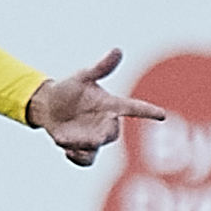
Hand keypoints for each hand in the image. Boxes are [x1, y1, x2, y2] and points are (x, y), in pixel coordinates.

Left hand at [26, 49, 167, 166]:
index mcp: (110, 105)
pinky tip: (67, 149)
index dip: (148, 111)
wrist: (49, 105)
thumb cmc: (69, 88)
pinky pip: (86, 160)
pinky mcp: (82, 148)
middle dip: (105, 135)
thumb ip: (101, 67)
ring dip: (87, 148)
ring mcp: (94, 137)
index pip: (134, 108)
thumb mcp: (82, 76)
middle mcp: (105, 123)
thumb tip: (117, 50)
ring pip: (98, 148)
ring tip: (71, 145)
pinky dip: (78, 158)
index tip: (162, 115)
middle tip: (94, 136)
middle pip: (113, 133)